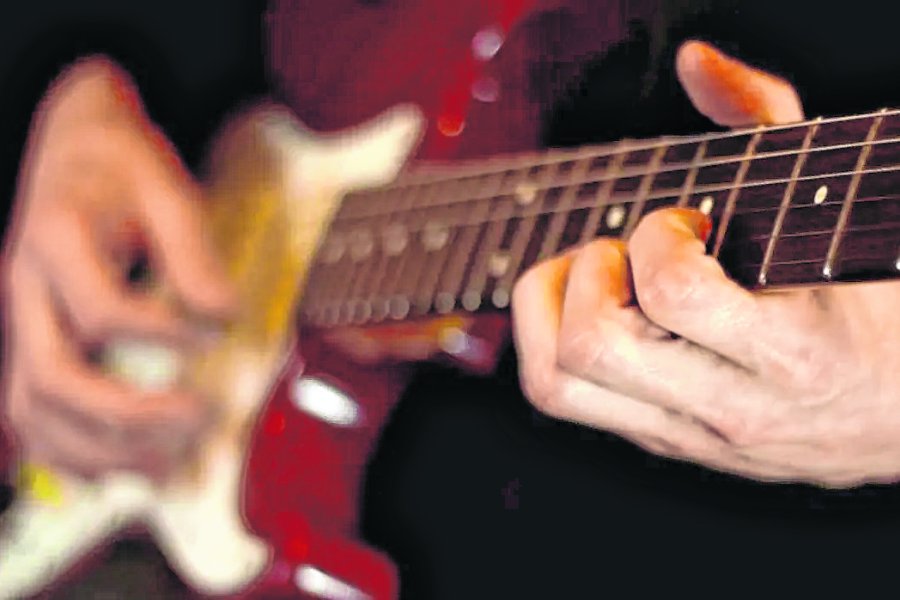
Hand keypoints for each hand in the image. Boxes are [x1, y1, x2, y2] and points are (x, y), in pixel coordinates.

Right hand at [1, 57, 236, 479]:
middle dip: (129, 414)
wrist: (75, 147)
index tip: (221, 330)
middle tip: (198, 419)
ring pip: (33, 408)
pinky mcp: (31, 338)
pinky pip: (29, 411)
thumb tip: (223, 317)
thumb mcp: (167, 188)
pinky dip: (66, 450)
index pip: (104, 311)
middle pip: (56, 377)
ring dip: (97, 449)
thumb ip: (192, 250)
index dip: (167, 333)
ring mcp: (22, 318)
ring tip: (164, 465)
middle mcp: (25, 286)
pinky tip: (115, 467)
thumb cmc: (122, 167)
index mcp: (56, 238)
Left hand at [512, 41, 899, 487]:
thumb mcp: (835, 206)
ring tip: (600, 277)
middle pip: (592, 347)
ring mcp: (683, 433)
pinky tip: (596, 304)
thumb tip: (693, 60)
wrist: (898, 417)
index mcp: (791, 352)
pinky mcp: (655, 439)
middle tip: (626, 251)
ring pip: (555, 385)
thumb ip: (766, 119)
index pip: (675, 294)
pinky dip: (549, 338)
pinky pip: (561, 397)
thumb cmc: (872, 304)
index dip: (658, 237)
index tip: (686, 222)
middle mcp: (728, 406)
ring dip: (551, 310)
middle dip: (589, 273)